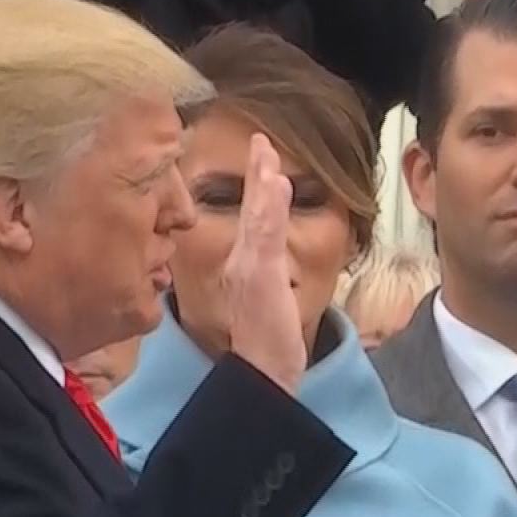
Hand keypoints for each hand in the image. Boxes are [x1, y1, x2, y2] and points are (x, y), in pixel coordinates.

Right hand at [221, 134, 305, 393]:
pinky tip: (274, 184)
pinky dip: (267, 207)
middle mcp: (241, 262)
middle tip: (261, 140)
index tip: (262, 153)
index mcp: (245, 265)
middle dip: (256, 173)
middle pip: (250, 210)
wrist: (260, 375)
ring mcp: (248, 268)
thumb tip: (272, 257)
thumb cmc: (266, 345)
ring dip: (261, 183)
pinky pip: (264, 236)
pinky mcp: (258, 277)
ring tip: (267, 153)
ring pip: (257, 218)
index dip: (255, 187)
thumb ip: (268, 275)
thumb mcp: (268, 302)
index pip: (252, 218)